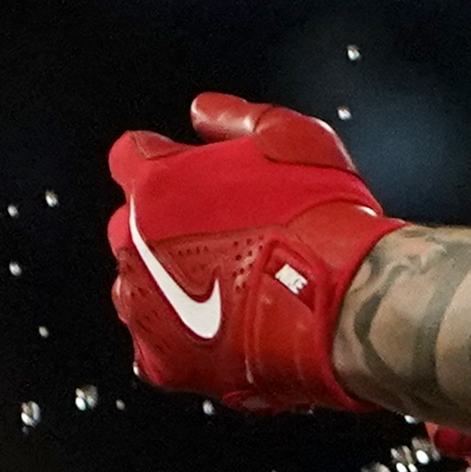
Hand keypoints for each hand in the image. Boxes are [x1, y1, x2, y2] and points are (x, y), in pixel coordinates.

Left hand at [103, 93, 402, 413]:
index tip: (188, 171)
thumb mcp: (287, 136)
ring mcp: (142, 306)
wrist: (341, 303)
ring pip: (138, 287)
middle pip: (130, 226)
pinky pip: (155, 343)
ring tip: (226, 286)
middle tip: (224, 233)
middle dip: (165, 226)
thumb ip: (234, 119)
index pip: (129, 158)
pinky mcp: (161, 360)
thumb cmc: (319, 215)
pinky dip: (181, 338)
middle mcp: (132, 244)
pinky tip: (223, 329)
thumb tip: (202, 110)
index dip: (161, 159)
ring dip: (168, 283)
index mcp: (154, 184)